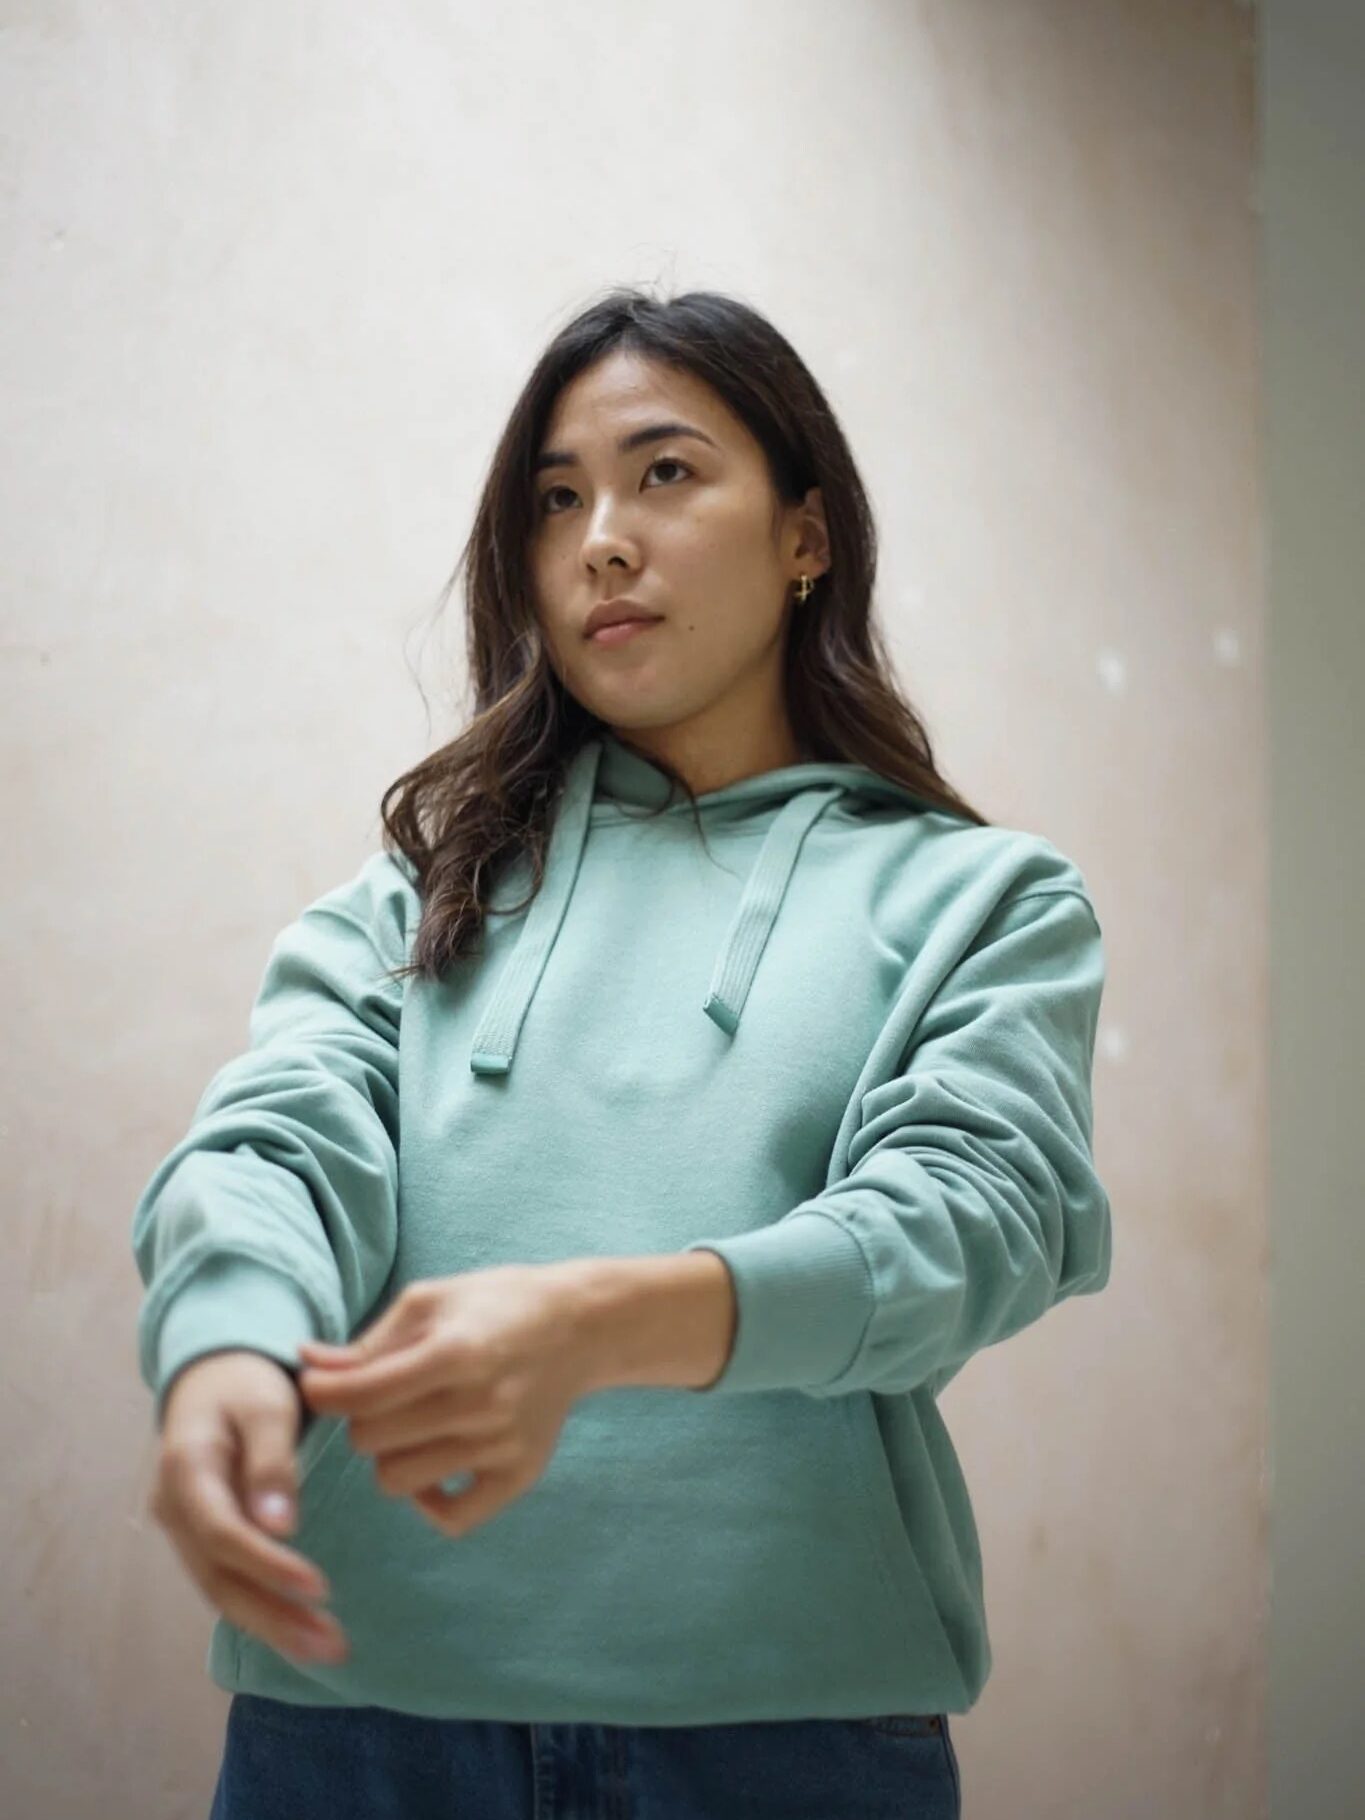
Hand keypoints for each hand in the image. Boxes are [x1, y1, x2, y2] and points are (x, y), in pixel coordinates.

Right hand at [147, 1350, 348, 1664]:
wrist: (212, 1378)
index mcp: (185, 1469)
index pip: (222, 1533)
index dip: (268, 1565)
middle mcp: (174, 1509)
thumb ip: (272, 1459)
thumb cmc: (245, 1384)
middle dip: (275, 1616)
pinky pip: (228, 1583)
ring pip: (222, 1590)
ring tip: (328, 1648)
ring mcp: (184, 1530)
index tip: (320, 1588)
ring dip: (273, 1625)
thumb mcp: (266, 1404)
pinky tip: (302, 1633)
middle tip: (332, 1645)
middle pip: (220, 1577)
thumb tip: (280, 1526)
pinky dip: (263, 1611)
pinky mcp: (202, 1541)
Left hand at [296, 1264, 591, 1539]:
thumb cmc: (496, 1303)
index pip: (360, 1394)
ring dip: (389, 1454)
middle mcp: (479, 1404)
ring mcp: (501, 1446)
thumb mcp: (430, 1301)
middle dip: (359, 1418)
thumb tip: (308, 1365)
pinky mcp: (519, 1475)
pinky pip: (451, 1518)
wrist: (579, 1326)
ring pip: (396, 1480)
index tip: (319, 1384)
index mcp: (455, 1352)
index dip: (323, 1392)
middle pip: (370, 1440)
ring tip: (410, 1425)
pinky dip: (429, 1500)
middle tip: (378, 1397)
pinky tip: (433, 1466)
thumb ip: (369, 1342)